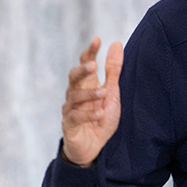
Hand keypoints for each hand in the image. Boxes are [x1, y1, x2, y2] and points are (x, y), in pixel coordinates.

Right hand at [60, 37, 123, 167]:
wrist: (93, 146)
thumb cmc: (101, 117)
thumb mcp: (112, 92)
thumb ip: (113, 70)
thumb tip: (116, 43)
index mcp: (87, 84)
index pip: (85, 64)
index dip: (90, 52)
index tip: (97, 40)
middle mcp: (76, 94)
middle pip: (73, 77)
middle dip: (82, 70)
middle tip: (93, 66)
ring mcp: (71, 109)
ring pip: (74, 96)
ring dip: (89, 94)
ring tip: (103, 94)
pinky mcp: (69, 125)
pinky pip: (75, 116)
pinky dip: (88, 114)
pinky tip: (99, 113)